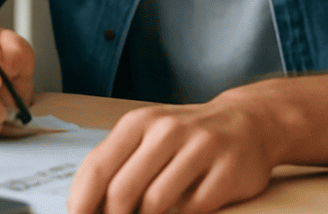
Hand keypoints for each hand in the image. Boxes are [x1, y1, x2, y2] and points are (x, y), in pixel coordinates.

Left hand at [68, 91, 283, 213]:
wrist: (245, 123)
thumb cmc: (184, 137)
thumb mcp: (147, 137)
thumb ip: (118, 165)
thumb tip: (85, 206)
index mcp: (138, 122)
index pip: (98, 167)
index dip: (82, 202)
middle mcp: (166, 130)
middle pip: (123, 190)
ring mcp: (198, 148)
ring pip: (156, 203)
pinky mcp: (227, 171)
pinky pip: (193, 209)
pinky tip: (182, 212)